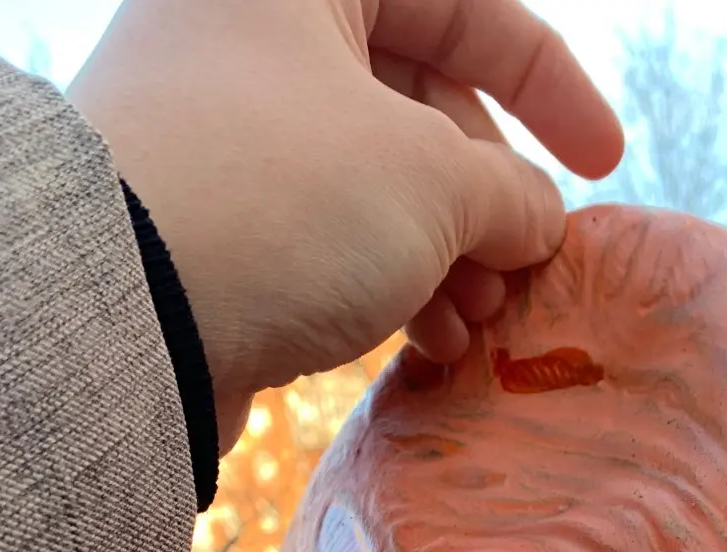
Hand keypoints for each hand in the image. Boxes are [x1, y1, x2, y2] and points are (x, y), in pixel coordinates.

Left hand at [69, 0, 623, 450]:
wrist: (122, 311)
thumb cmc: (284, 201)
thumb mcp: (431, 180)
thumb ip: (509, 190)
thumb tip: (537, 218)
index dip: (547, 80)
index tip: (604, 162)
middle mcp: (252, 30)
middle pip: (417, 98)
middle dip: (487, 197)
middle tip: (521, 270)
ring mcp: (225, 126)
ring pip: (376, 176)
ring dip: (449, 256)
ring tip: (478, 324)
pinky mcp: (211, 216)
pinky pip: (327, 232)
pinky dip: (390, 283)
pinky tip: (430, 345)